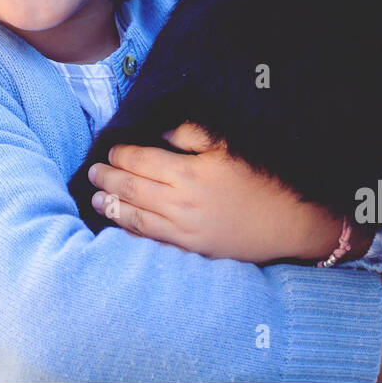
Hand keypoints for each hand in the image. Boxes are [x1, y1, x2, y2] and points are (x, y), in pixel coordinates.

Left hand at [87, 122, 365, 263]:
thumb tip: (160, 134)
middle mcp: (180, 201)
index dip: (121, 154)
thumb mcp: (227, 146)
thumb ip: (191, 135)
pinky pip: (150, 239)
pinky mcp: (190, 247)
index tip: (111, 149)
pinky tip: (118, 225)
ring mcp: (183, 228)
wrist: (289, 223)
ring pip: (134, 216)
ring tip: (96, 198)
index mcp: (189, 172)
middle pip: (131, 188)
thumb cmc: (260, 179)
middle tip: (92, 171)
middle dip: (108, 178)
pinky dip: (129, 231)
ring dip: (110, 206)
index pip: (140, 160)